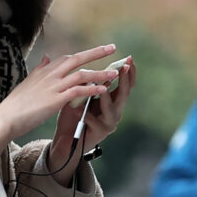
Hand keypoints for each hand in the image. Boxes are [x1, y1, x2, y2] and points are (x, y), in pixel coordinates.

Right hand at [0, 44, 117, 155]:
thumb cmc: (16, 104)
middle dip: (96, 53)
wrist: (6, 118)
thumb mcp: (28, 82)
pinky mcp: (55, 99)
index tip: (98, 50)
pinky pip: (78, 91)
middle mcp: (50, 74)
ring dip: (99, 73)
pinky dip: (92, 89)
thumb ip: (39, 69)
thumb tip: (46, 57)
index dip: (84, 54)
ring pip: (81, 74)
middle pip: (77, 59)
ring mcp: (53, 86)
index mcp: (44, 70)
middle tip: (112, 48)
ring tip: (114, 73)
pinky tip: (103, 89)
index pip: (68, 58)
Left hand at [47, 56, 136, 181]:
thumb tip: (90, 68)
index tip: (129, 58)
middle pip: (124, 94)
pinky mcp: (100, 133)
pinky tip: (79, 109)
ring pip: (112, 109)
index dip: (129, 72)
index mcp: (112, 100)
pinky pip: (95, 121)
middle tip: (125, 67)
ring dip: (106, 98)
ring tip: (102, 89)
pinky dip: (87, 115)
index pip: (126, 85)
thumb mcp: (81, 94)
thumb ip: (88, 83)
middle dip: (125, 80)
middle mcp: (115, 111)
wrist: (66, 138)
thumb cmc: (74, 114)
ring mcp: (109, 123)